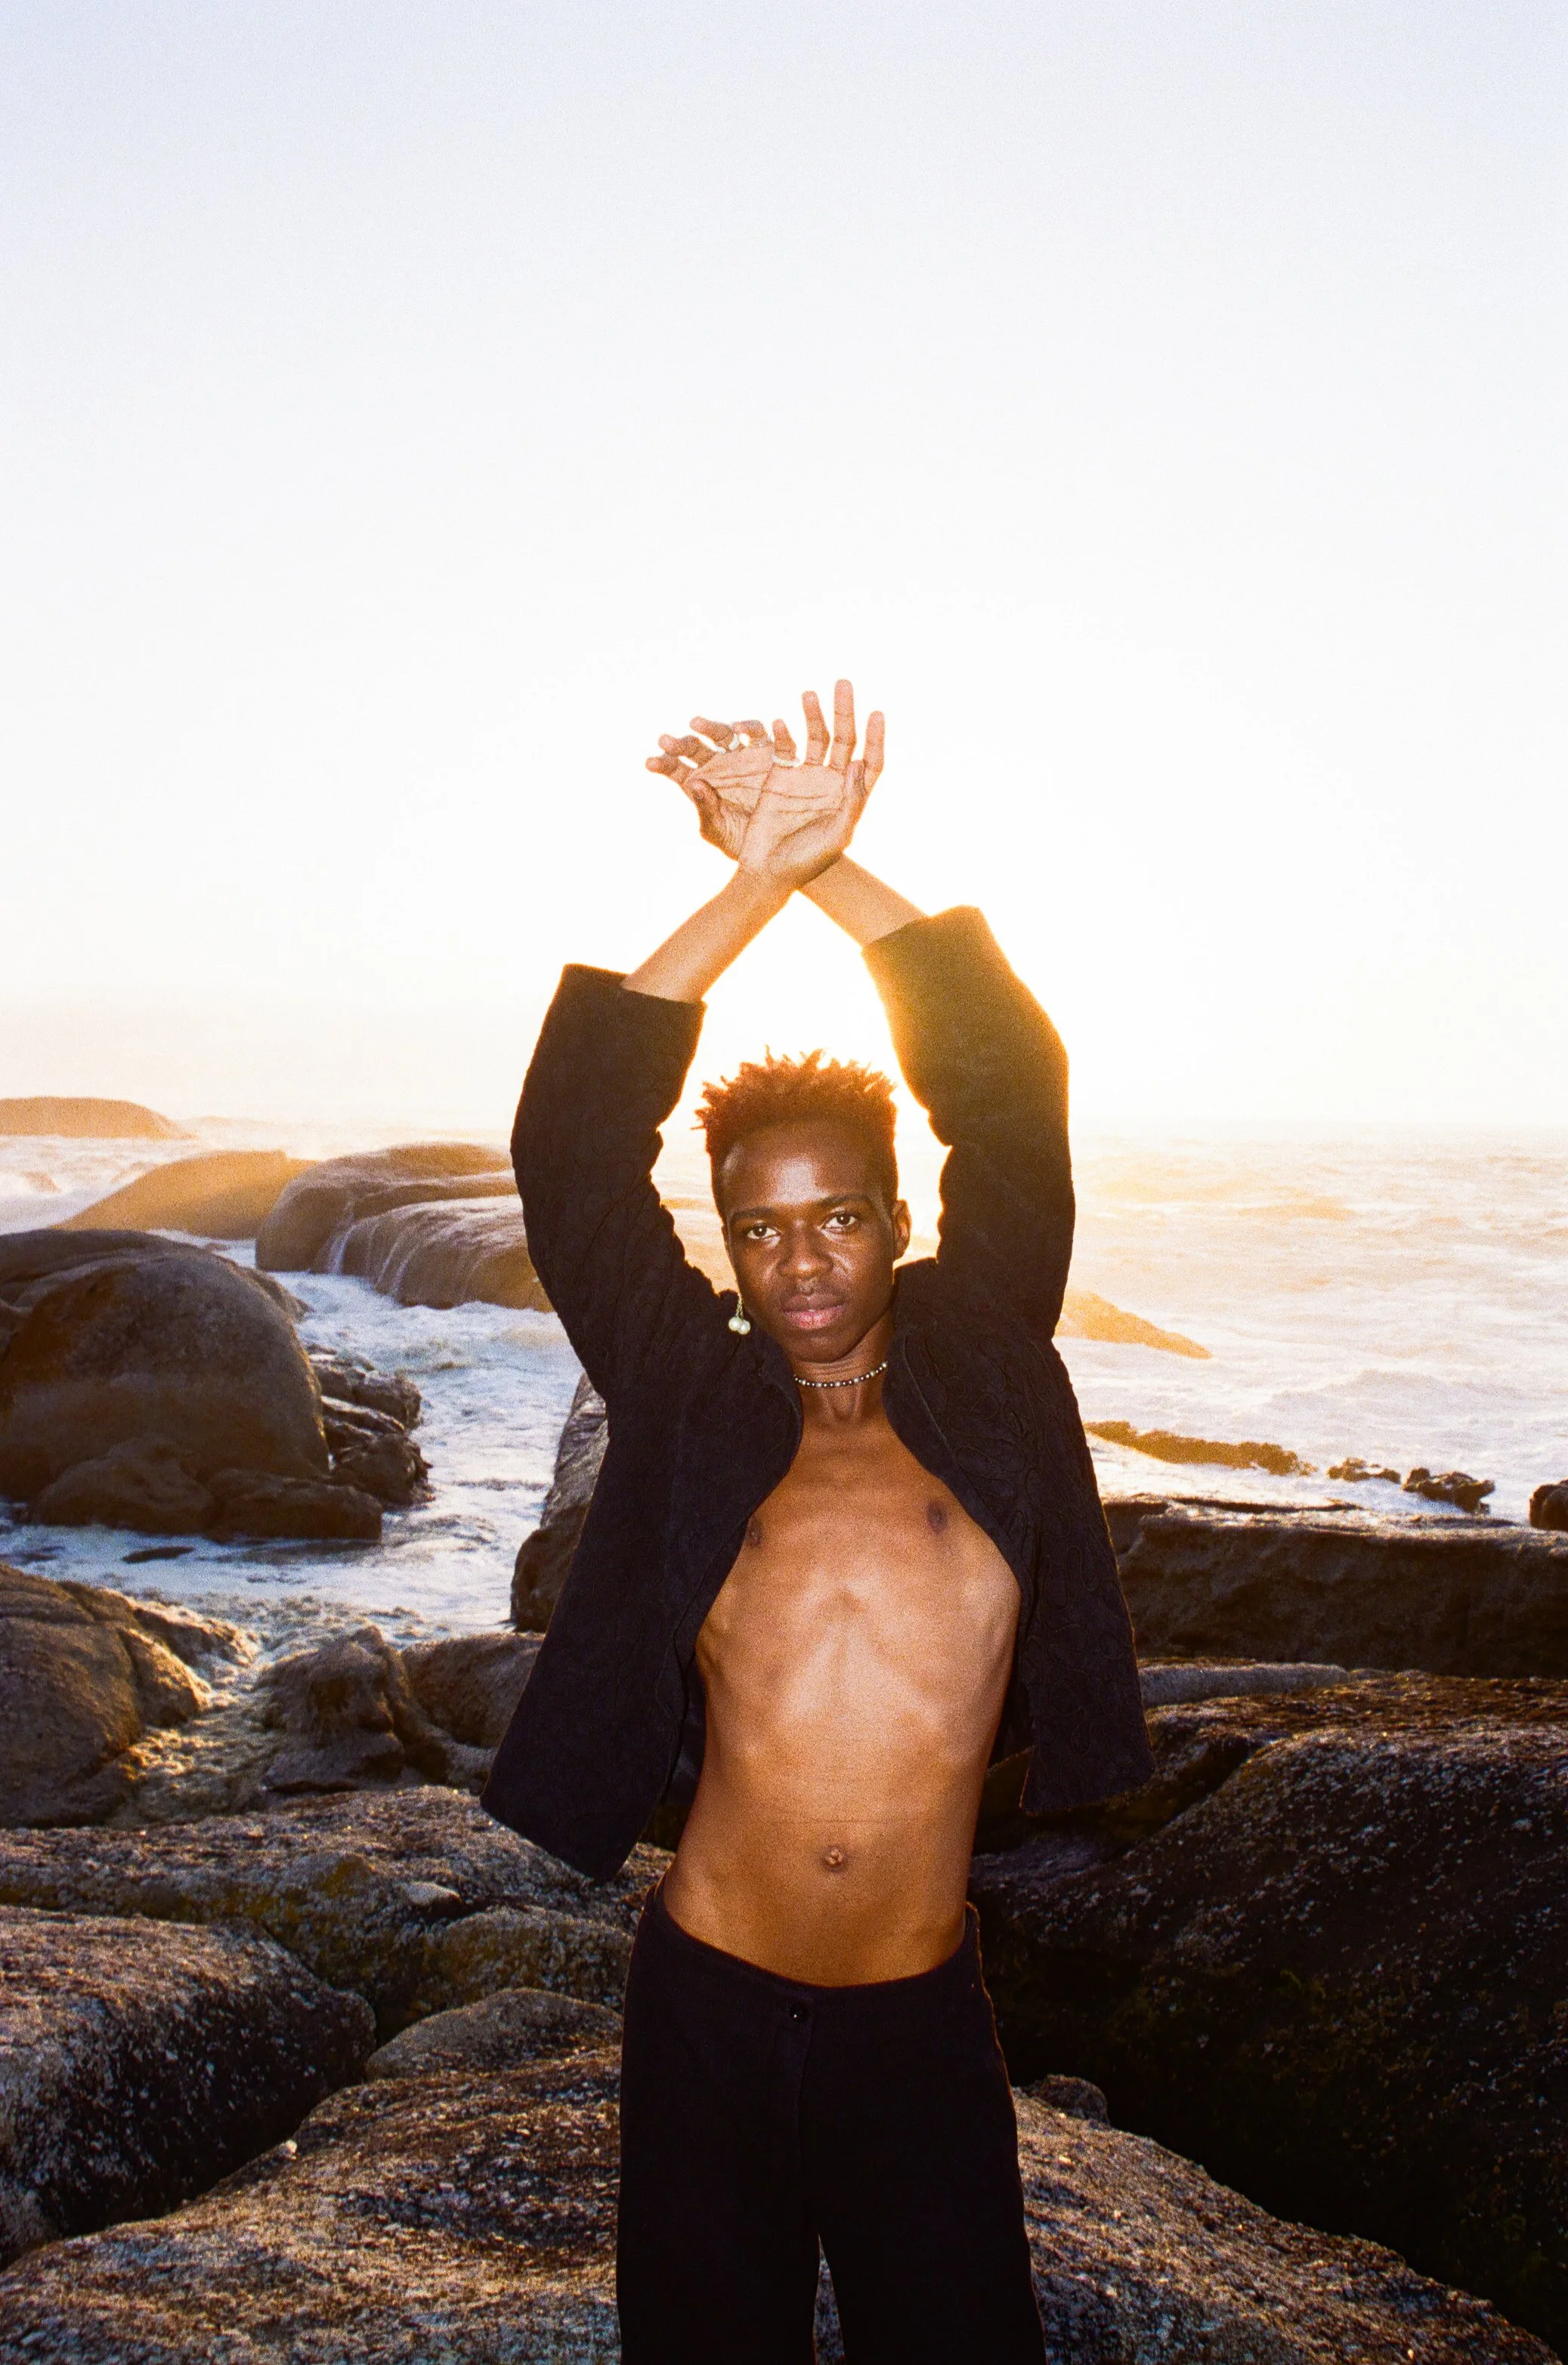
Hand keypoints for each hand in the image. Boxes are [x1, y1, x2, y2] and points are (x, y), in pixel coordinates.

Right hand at [646, 682, 884, 887]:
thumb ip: (852, 801)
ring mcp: (806, 777)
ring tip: (810, 693)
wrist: (767, 871)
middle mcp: (831, 782)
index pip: (870, 761)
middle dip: (845, 712)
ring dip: (815, 715)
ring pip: (816, 738)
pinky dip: (784, 734)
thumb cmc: (807, 860)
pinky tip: (782, 723)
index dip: (876, 738)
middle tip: (843, 683)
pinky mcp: (779, 777)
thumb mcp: (837, 835)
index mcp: (851, 797)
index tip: (876, 714)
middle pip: (844, 740)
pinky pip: (785, 747)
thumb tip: (858, 762)